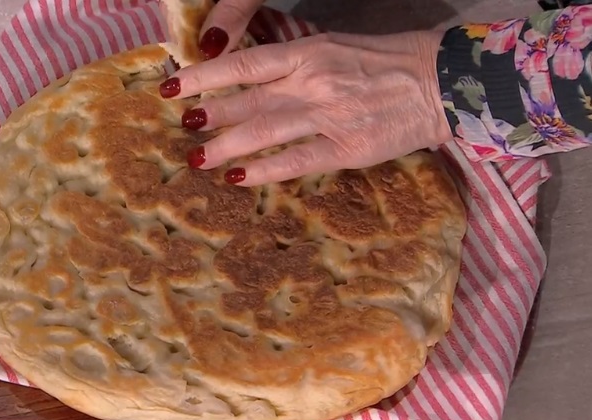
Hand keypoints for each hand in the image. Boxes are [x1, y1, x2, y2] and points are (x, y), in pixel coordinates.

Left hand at [159, 31, 453, 185]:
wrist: (438, 81)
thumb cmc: (381, 62)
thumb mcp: (331, 49)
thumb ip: (290, 66)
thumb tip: (245, 83)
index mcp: (307, 52)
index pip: (244, 64)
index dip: (204, 76)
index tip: (173, 87)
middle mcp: (312, 82)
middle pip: (247, 100)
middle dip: (209, 114)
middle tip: (182, 126)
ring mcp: (329, 116)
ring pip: (264, 132)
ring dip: (225, 146)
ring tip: (197, 158)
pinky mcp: (347, 149)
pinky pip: (296, 162)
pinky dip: (264, 171)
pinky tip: (238, 178)